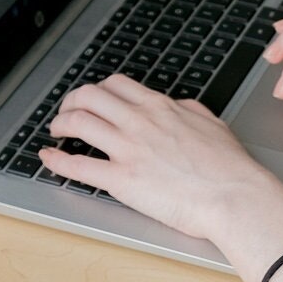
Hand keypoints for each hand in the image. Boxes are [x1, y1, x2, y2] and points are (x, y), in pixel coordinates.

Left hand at [42, 75, 282, 246]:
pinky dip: (56, 160)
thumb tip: (178, 106)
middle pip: (89, 96)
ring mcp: (128, 149)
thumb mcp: (212, 124)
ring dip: (61, 124)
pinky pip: (78, 166)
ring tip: (57, 132)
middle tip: (68, 113)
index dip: (97, 90)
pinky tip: (47, 158)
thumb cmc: (230, 168)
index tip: (92, 100)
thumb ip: (188, 111)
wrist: (235, 196)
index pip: (116, 85)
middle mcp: (139, 121)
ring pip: (78, 122)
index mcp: (160, 107)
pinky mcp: (122, 180)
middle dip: (72, 102)